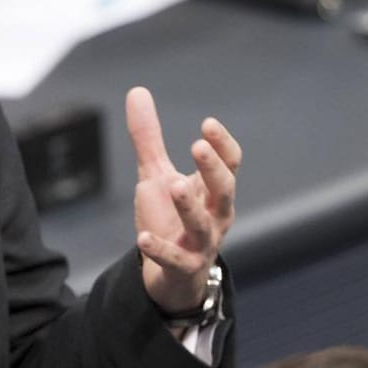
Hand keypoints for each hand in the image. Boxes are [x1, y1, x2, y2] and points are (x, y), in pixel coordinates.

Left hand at [126, 86, 239, 314]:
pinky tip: (142, 238)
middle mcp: (215, 215)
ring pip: (203, 225)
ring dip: (191, 206)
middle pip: (224, 190)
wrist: (170, 276)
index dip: (222, 145)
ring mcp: (202, 243)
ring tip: (176, 185)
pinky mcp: (183, 267)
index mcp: (213, 190)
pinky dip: (160, 249)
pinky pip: (175, 259)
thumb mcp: (156, 175)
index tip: (208, 124)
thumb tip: (137, 90)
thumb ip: (148, 138)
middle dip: (213, 169)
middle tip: (198, 146)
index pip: (230, 164)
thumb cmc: (170, 219)